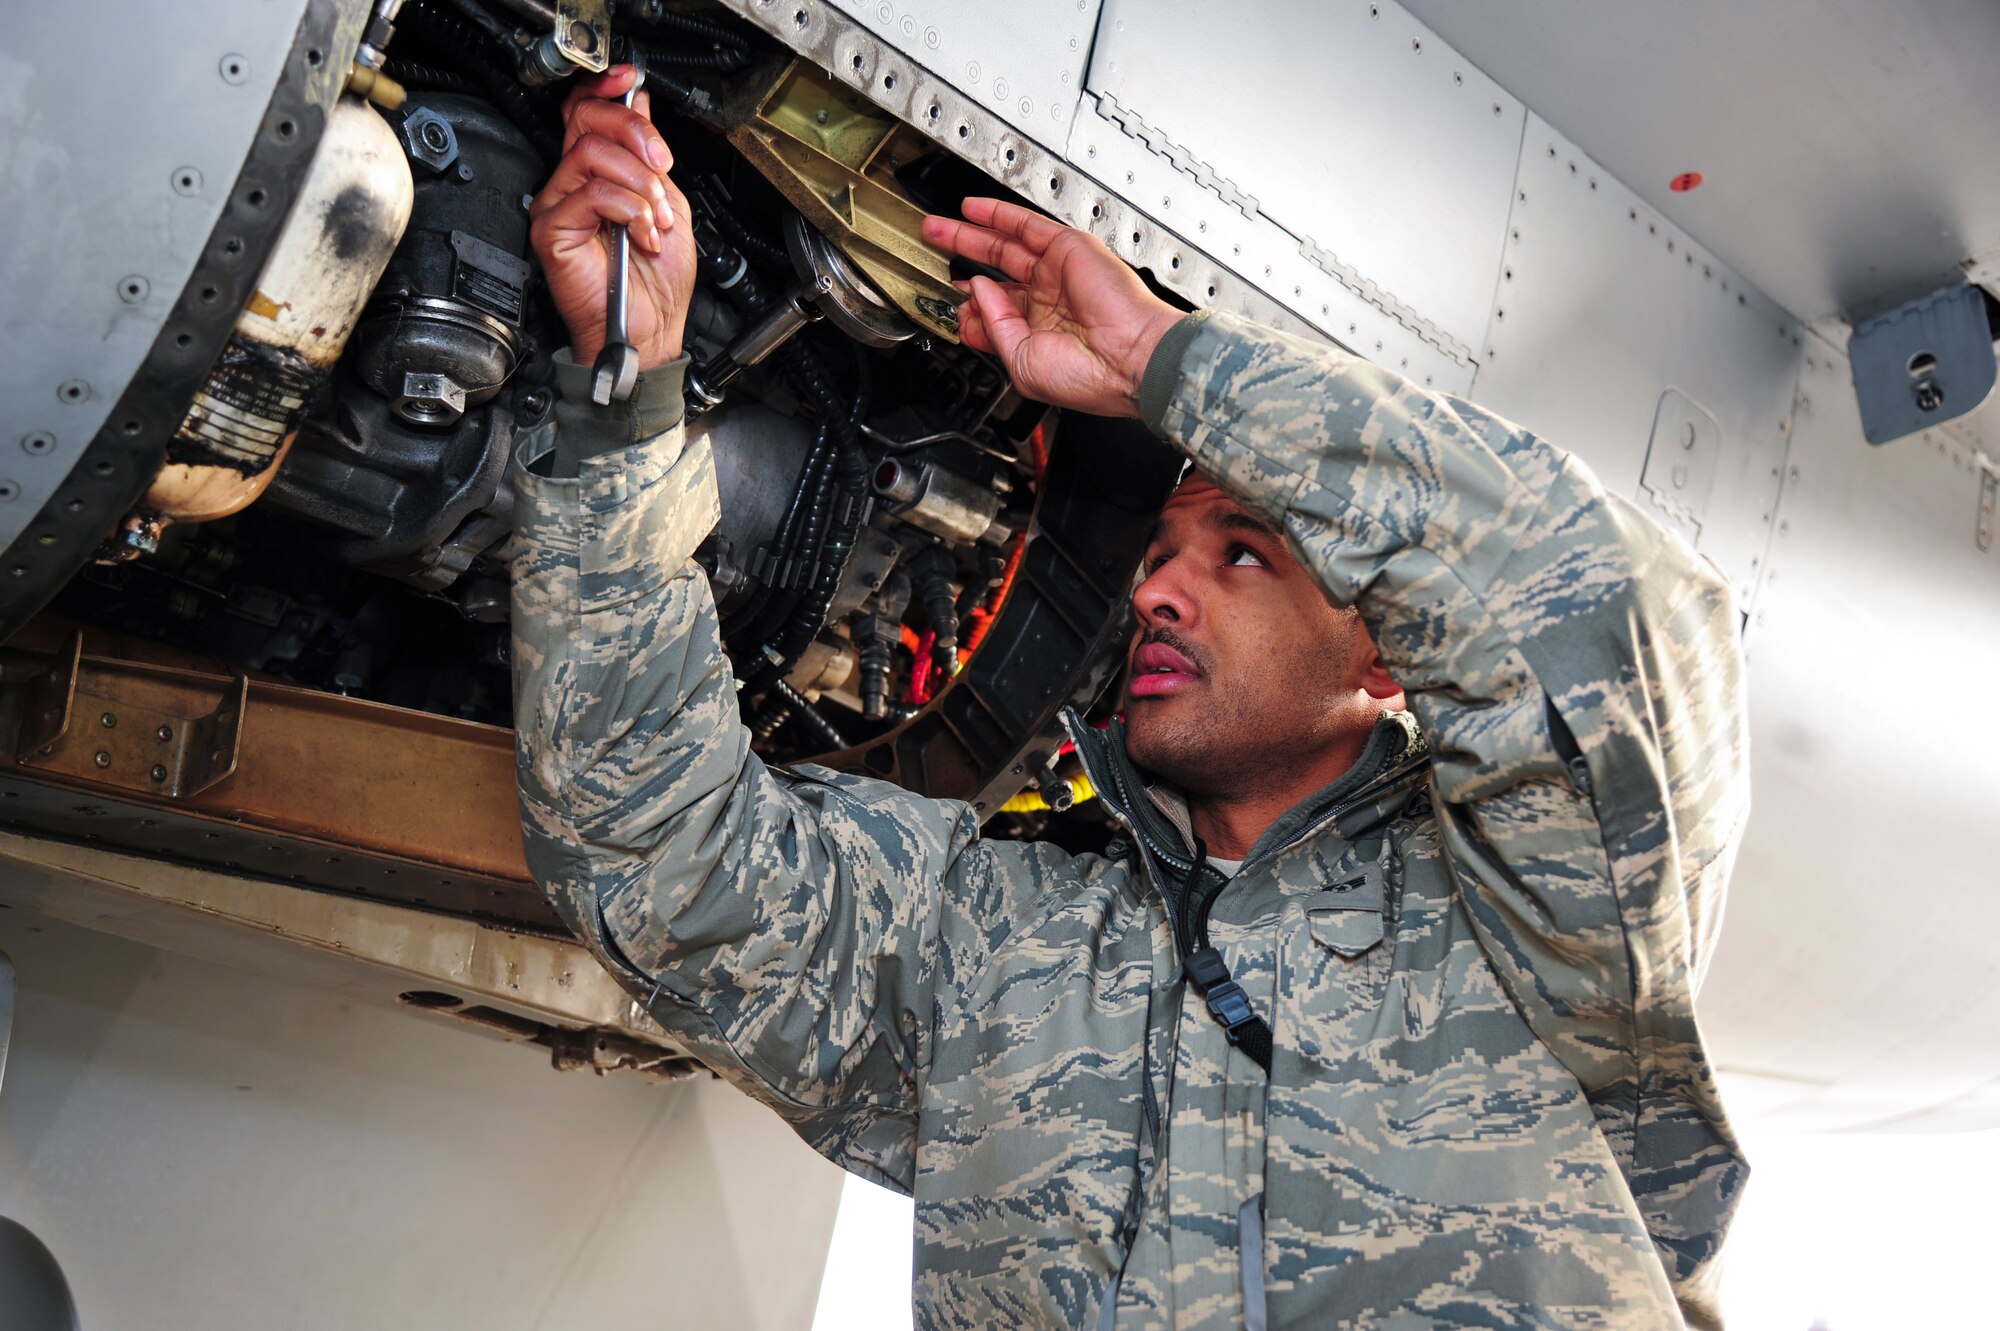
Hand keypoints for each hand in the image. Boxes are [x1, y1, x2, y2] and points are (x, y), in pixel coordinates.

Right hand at [529, 65, 695, 370]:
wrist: (651, 331)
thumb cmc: (656, 283)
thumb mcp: (668, 204)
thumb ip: (651, 158)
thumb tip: (640, 105)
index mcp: (599, 173)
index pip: (587, 111)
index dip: (606, 89)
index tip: (631, 80)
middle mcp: (574, 183)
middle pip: (587, 119)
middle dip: (635, 133)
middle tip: (661, 165)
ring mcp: (560, 204)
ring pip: (592, 152)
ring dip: (640, 184)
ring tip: (656, 220)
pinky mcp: (552, 228)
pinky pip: (592, 192)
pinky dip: (629, 209)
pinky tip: (642, 236)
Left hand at [921, 198, 1185, 417]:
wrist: (1129, 359)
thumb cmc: (1089, 375)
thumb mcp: (1020, 361)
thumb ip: (994, 324)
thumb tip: (976, 290)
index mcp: (1038, 334)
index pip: (992, 313)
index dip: (966, 307)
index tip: (949, 305)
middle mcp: (1047, 302)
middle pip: (993, 273)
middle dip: (959, 260)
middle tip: (932, 249)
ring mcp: (1056, 273)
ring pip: (1003, 245)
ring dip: (969, 233)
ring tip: (938, 227)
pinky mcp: (1067, 249)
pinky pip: (1025, 225)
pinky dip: (997, 214)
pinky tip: (971, 210)